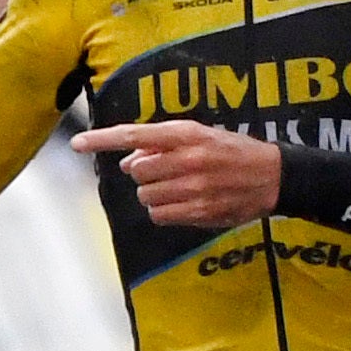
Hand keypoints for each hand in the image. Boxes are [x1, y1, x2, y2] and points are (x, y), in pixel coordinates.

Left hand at [66, 118, 284, 230]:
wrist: (273, 176)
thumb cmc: (231, 151)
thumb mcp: (200, 135)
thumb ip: (162, 144)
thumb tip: (127, 161)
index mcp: (187, 134)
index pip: (134, 135)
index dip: (102, 139)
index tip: (77, 142)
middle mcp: (188, 159)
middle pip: (137, 171)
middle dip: (145, 173)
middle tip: (168, 171)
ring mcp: (194, 188)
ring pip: (146, 196)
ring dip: (155, 194)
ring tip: (180, 187)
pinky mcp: (199, 212)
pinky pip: (159, 216)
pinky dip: (164, 211)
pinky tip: (184, 202)